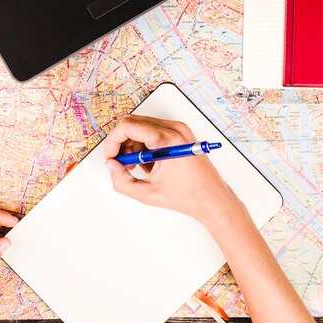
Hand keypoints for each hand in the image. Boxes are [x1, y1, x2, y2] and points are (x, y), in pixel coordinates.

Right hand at [103, 115, 244, 225]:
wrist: (212, 199)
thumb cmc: (188, 196)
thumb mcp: (147, 193)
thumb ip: (122, 181)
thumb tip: (111, 165)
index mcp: (167, 139)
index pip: (127, 126)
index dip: (113, 142)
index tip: (110, 158)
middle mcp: (174, 128)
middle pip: (133, 123)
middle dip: (121, 144)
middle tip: (122, 165)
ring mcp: (179, 129)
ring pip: (141, 127)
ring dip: (133, 146)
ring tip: (138, 168)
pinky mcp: (180, 134)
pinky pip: (153, 132)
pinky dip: (144, 146)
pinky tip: (150, 165)